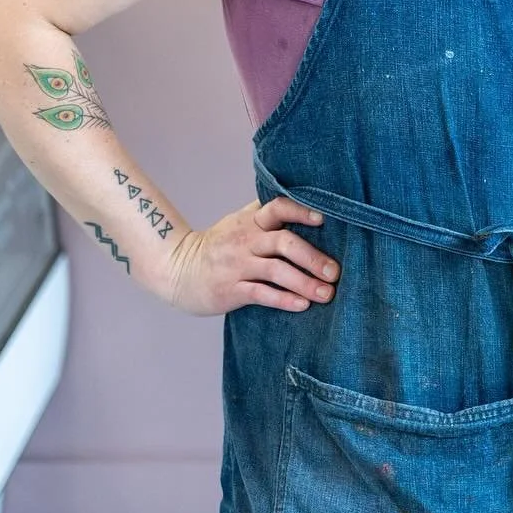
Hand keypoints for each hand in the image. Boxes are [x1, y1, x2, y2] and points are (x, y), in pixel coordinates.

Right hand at [163, 197, 340, 314]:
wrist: (177, 269)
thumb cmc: (219, 246)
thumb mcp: (238, 223)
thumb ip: (265, 216)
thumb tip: (308, 207)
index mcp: (250, 221)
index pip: (278, 208)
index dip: (301, 211)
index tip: (323, 219)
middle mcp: (245, 240)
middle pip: (284, 243)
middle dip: (313, 258)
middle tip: (335, 272)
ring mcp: (237, 265)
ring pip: (276, 271)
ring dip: (305, 283)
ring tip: (327, 294)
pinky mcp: (230, 290)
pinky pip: (261, 294)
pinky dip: (284, 299)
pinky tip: (302, 305)